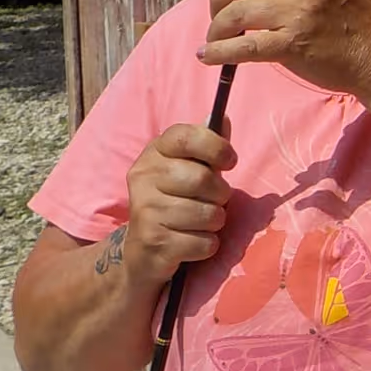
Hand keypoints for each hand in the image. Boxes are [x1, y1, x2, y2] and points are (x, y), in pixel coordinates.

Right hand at [123, 123, 236, 285]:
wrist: (141, 251)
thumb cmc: (175, 202)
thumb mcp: (188, 170)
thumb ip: (207, 148)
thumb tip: (224, 119)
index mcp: (154, 154)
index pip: (185, 137)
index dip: (216, 147)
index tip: (229, 162)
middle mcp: (144, 178)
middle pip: (204, 179)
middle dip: (220, 195)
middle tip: (211, 201)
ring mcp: (146, 211)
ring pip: (209, 214)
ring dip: (214, 222)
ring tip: (198, 223)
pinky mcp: (154, 242)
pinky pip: (205, 243)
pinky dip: (207, 246)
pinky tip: (189, 242)